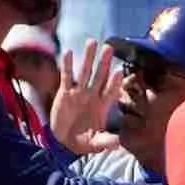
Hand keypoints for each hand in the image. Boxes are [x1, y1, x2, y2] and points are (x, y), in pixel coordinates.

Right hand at [50, 39, 122, 155]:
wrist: (65, 141)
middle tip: (109, 47)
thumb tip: (119, 143)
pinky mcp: (65, 92)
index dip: (115, 82)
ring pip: (84, 71)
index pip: (111, 91)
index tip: (119, 71)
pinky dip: (67, 65)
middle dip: (104, 62)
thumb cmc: (84, 141)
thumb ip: (107, 141)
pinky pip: (67, 76)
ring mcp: (79, 93)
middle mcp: (92, 96)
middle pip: (99, 76)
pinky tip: (68, 52)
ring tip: (92, 42)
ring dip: (88, 57)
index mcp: (102, 106)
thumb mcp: (96, 143)